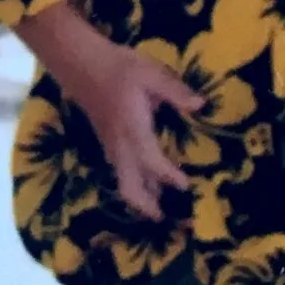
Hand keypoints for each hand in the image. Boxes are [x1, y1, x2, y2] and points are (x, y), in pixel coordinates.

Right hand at [63, 36, 203, 220]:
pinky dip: (135, 184)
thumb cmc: (120, 68)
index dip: (168, 177)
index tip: (187, 186)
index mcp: (132, 130)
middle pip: (130, 187)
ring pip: (124, 183)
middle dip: (147, 206)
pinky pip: (121, 173)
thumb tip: (200, 105)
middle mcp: (120, 146)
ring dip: (141, 198)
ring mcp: (111, 147)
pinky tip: (148, 182)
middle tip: (167, 218)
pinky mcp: (108, 143)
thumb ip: (175, 91)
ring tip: (162, 207)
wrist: (84, 66)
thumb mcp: (151, 73)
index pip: (152, 162)